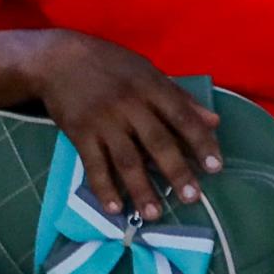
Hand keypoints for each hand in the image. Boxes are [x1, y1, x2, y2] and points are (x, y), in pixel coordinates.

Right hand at [29, 35, 218, 221]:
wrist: (56, 59)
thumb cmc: (109, 64)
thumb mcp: (147, 71)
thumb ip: (180, 97)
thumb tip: (214, 122)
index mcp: (150, 86)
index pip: (181, 116)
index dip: (200, 142)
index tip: (216, 167)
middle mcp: (129, 104)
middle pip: (157, 142)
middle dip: (176, 172)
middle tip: (192, 198)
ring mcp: (103, 120)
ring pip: (127, 159)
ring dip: (141, 189)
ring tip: (154, 214)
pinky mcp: (80, 133)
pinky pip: (94, 165)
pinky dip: (104, 188)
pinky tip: (114, 208)